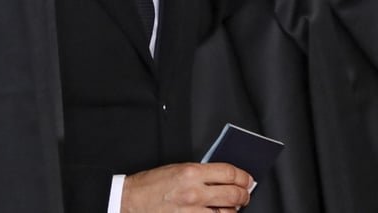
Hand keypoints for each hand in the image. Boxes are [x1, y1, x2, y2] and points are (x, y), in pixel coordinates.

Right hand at [121, 162, 252, 211]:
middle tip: (245, 194)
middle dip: (244, 195)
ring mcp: (192, 212)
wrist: (130, 201)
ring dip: (233, 210)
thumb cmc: (150, 185)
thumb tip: (222, 177)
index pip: (229, 173)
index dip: (243, 176)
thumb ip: (201, 172)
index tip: (247, 179)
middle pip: (233, 194)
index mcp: (191, 172)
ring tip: (231, 207)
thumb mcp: (176, 169)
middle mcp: (194, 193)